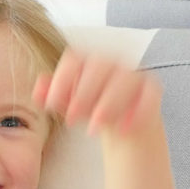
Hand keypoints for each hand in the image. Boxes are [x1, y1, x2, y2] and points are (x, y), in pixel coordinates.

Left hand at [33, 50, 161, 140]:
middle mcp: (111, 62)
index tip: (52, 104)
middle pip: (99, 67)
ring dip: (108, 104)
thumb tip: (37, 90)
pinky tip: (123, 130)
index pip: (73, 59)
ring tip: (95, 127)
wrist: (121, 122)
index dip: (62, 80)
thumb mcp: (67, 103)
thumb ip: (51, 94)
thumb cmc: (89, 107)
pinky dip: (137, 112)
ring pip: (124, 79)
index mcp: (87, 60)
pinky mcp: (152, 90)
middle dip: (83, 93)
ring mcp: (133, 74)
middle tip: (72, 118)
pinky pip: (149, 95)